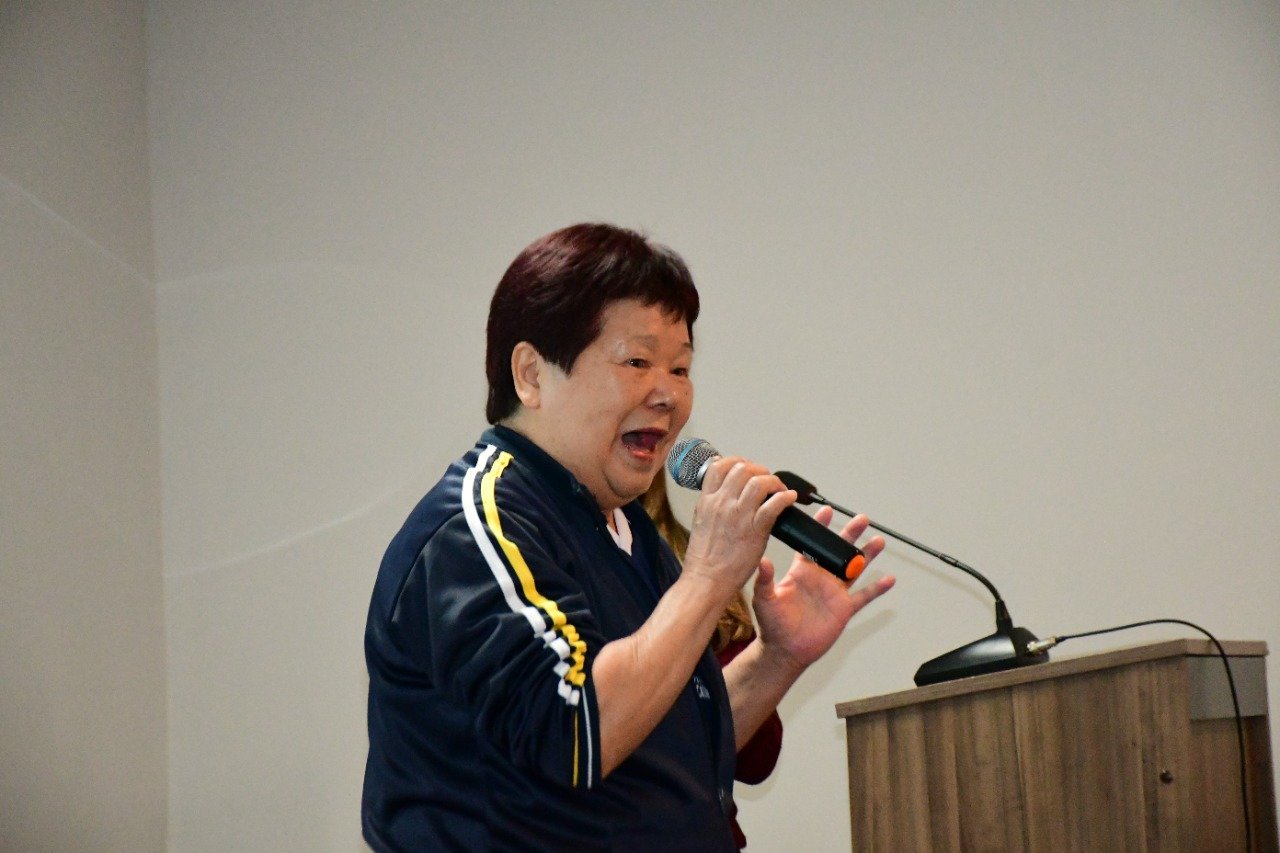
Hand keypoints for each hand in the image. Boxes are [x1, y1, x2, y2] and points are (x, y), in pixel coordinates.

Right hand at [681, 457, 795, 593]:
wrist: (706, 581)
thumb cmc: (704, 558)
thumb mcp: (701, 522)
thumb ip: (713, 506)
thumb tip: (725, 495)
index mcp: (707, 501)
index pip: (720, 466)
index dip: (737, 462)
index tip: (747, 468)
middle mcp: (722, 503)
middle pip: (743, 469)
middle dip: (759, 470)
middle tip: (766, 480)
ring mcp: (738, 515)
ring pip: (759, 482)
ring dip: (774, 482)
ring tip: (779, 490)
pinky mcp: (754, 530)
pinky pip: (774, 504)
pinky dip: (785, 497)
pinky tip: (789, 499)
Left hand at [751, 506, 892, 670]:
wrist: (785, 650)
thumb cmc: (772, 625)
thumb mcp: (764, 599)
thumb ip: (765, 580)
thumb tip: (763, 561)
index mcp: (801, 572)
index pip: (812, 544)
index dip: (820, 528)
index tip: (827, 511)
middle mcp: (820, 578)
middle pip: (838, 551)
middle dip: (850, 535)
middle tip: (861, 519)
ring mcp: (834, 593)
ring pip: (855, 569)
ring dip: (867, 556)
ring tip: (878, 541)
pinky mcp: (844, 609)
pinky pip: (864, 596)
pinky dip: (877, 589)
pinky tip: (889, 579)